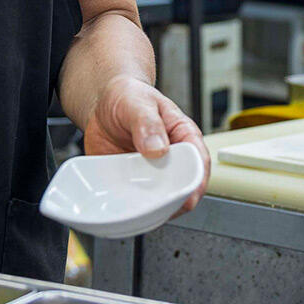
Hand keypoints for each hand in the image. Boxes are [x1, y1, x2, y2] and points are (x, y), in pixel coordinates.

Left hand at [82, 75, 211, 213]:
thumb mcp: (138, 102)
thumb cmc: (129, 96)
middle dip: (171, 201)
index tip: (188, 195)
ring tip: (135, 208)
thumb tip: (158, 147)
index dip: (196, 182)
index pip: (199, 162)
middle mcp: (171, 159)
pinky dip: (127, 206)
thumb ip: (148, 122)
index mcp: (183, 136)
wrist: (104, 103)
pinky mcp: (132, 182)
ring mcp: (151, 173)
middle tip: (155, 204)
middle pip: (181, 188)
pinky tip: (119, 206)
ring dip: (148, 207)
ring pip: (158, 199)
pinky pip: (134, 200)